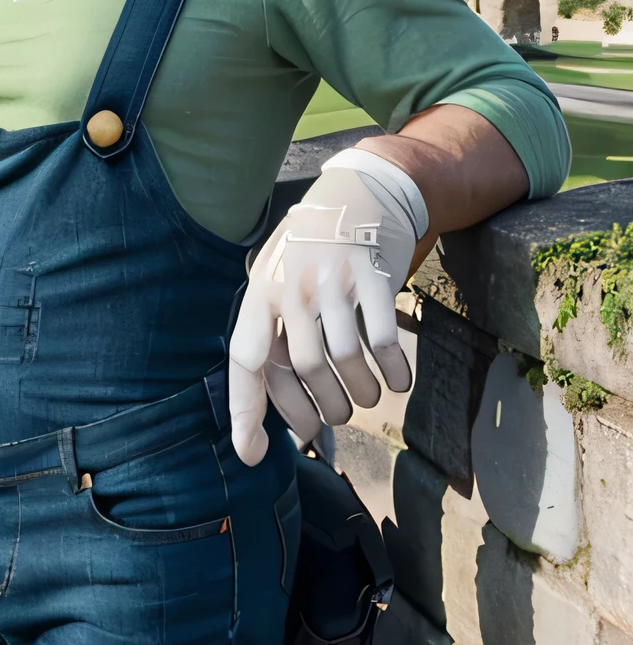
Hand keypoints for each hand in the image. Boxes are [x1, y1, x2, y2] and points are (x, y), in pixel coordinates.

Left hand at [228, 154, 418, 463]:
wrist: (361, 189)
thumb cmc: (313, 249)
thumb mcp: (279, 278)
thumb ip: (274, 332)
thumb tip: (279, 408)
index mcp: (263, 290)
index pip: (247, 359)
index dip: (246, 412)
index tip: (252, 455)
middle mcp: (293, 285)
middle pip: (305, 368)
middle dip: (326, 406)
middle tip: (339, 412)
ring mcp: (335, 278)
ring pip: (345, 360)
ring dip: (361, 393)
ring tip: (368, 395)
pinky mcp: (374, 275)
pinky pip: (383, 341)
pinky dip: (393, 371)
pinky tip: (397, 377)